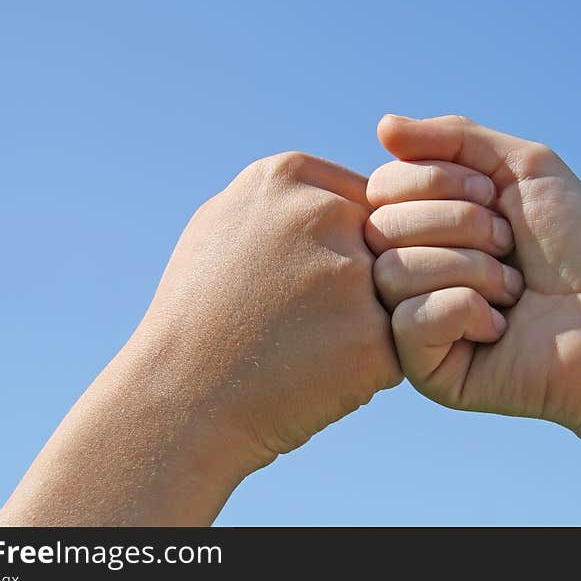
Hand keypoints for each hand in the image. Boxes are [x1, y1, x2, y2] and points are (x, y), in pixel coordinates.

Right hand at [0, 151, 399, 524]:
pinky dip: (371, 363)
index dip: (347, 247)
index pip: (366, 199)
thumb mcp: (221, 226)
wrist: (179, 403)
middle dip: (364, 281)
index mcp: (288, 177)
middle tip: (310, 319)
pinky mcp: (373, 336)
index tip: (309, 281)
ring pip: (398, 292)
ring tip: (312, 346)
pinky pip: (400, 342)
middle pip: (386, 243)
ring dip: (371, 320)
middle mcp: (325, 214)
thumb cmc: (198, 316)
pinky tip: (321, 374)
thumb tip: (331, 193)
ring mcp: (352, 275)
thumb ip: (283, 201)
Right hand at [366, 114, 580, 429]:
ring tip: (511, 289)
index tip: (496, 197)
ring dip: (470, 269)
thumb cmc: (579, 246)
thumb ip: (455, 138)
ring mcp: (413, 320)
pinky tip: (499, 326)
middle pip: (382, 226)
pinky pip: (408, 321)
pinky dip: (463, 310)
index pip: (383, 186)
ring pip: (392, 271)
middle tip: (509, 245)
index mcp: (426, 225)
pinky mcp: (424, 367)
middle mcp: (411, 268)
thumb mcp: (523, 168)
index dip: (437, 181)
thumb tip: (382, 125)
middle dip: (460, 225)